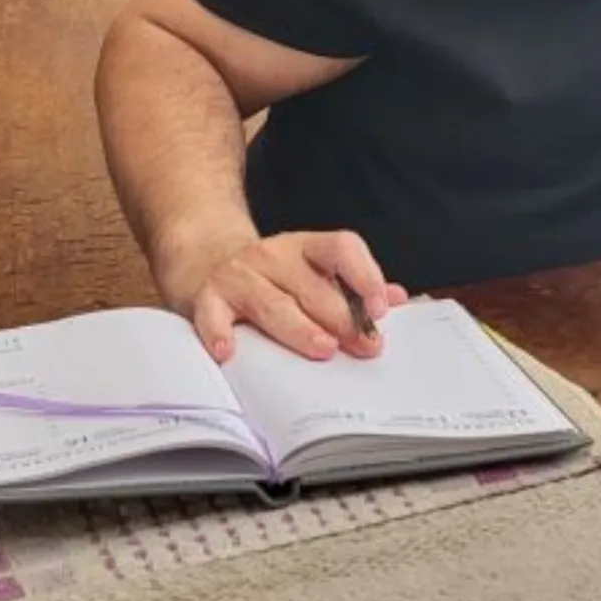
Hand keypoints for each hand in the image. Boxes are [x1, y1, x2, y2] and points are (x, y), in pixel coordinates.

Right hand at [157, 228, 406, 362]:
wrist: (204, 256)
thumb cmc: (269, 273)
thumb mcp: (311, 269)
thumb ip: (352, 284)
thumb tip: (396, 298)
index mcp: (305, 248)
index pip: (341, 248)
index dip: (364, 274)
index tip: (378, 307)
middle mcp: (273, 256)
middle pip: (312, 286)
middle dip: (341, 318)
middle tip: (362, 345)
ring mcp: (239, 276)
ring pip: (273, 303)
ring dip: (300, 328)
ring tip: (323, 349)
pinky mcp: (208, 297)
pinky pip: (213, 315)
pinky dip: (219, 333)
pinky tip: (229, 352)